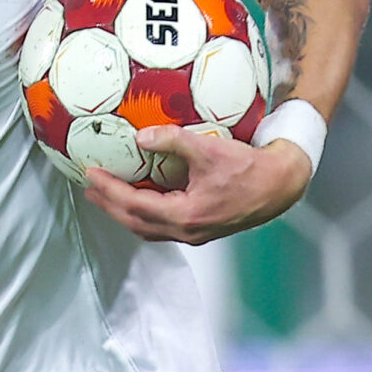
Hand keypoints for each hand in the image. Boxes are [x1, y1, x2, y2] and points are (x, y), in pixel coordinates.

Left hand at [82, 126, 311, 243]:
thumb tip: (142, 137)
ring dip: (125, 212)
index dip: (110, 190)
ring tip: (108, 195)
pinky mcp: (202, 229)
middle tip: (91, 188)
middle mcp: (186, 231)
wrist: (280, 186)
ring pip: (148, 228)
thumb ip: (174, 141)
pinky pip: (163, 226)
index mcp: (185, 215)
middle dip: (110, 205)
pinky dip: (145, 214)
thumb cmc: (250, 169)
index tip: (91, 174)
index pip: (134, 205)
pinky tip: (142, 199)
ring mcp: (195, 234)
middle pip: (135, 223)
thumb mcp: (209, 149)